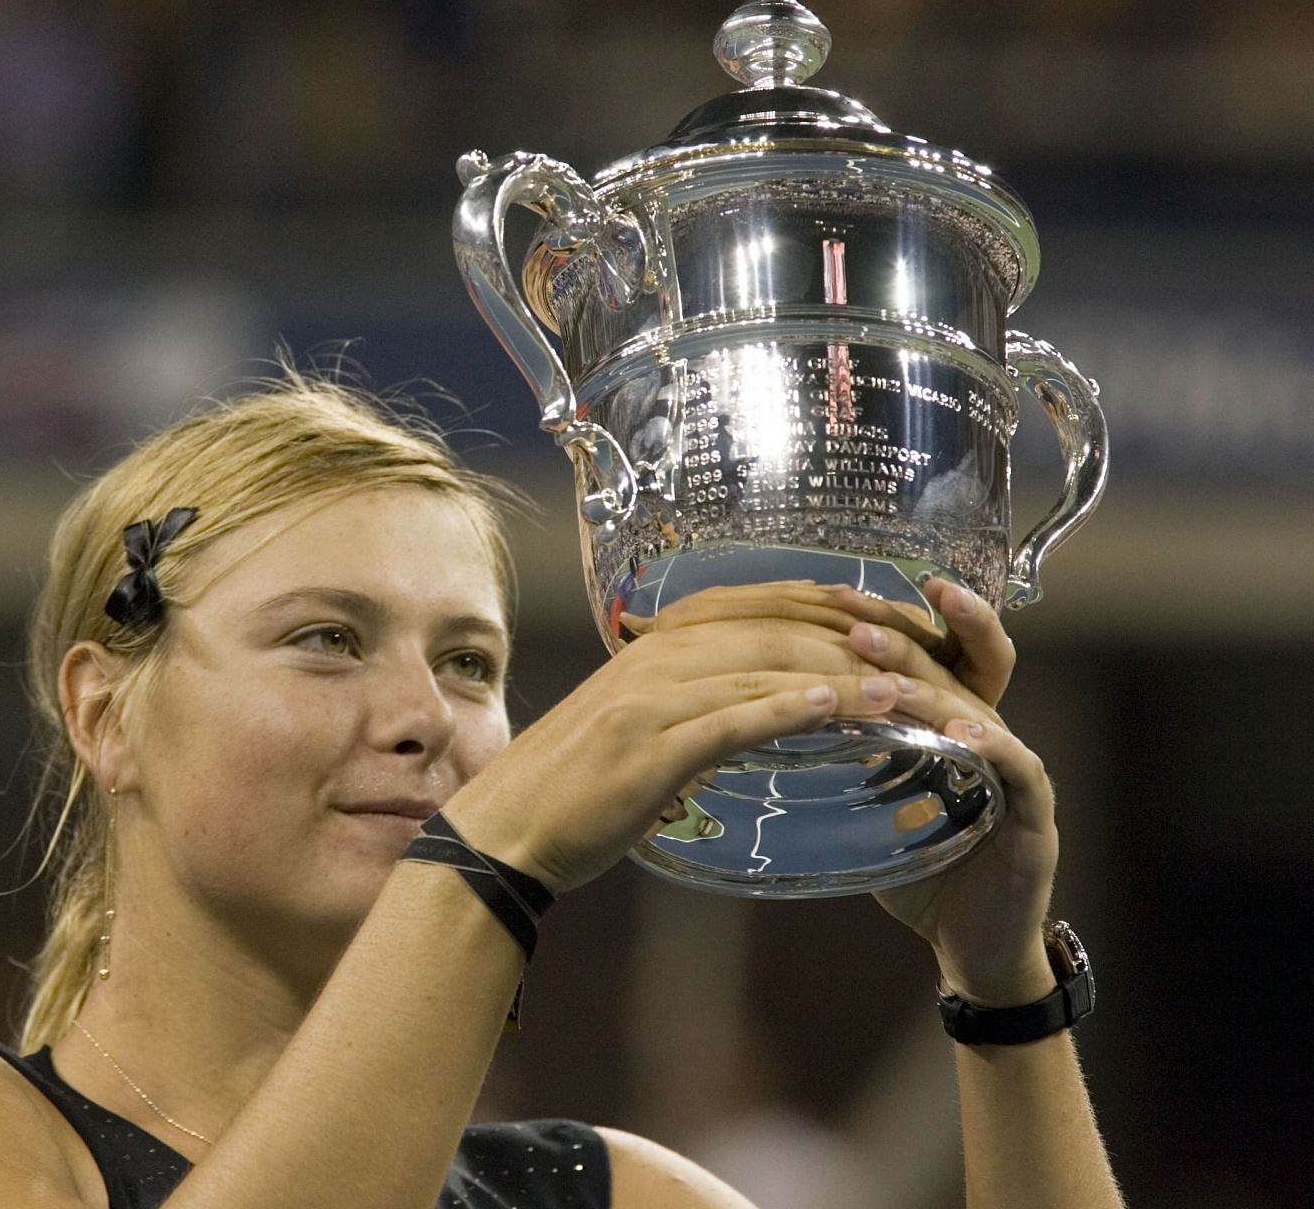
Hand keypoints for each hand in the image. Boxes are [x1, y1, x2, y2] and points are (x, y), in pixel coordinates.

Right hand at [444, 582, 926, 895]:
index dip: (832, 603)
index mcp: (655, 644)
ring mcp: (650, 698)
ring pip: (764, 667)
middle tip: (920, 658)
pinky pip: (732, 718)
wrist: (508, 827)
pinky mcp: (649, 746)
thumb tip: (761, 697)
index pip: (760, 602)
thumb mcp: (636, 722)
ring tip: (908, 689)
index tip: (892, 618)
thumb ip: (691, 698)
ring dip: (844, 676)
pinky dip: (789, 709)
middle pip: (775, 627)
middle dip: (856, 638)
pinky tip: (838, 709)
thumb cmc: (575, 784)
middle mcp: (655, 655)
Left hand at [856, 580, 1060, 1006]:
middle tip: (854, 619)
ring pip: (977, 710)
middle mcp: (988, 736)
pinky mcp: (1034, 816)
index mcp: (951, 728)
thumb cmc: (924, 874)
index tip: (840, 598)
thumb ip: (849, 764)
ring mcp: (1015, 771)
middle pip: (953, 667)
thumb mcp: (876, 807)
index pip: (929, 658)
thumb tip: (782, 730)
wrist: (971, 949)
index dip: (892, 625)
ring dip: (931, 688)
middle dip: (905, 637)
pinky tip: (960, 734)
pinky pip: (1018, 769)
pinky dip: (991, 748)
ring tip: (886, 668)